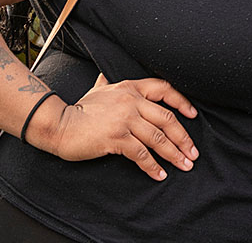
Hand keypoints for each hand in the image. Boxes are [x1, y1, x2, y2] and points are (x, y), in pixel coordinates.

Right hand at [34, 74, 198, 180]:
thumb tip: (104, 75)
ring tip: (184, 165)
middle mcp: (131, 101)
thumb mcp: (96, 90)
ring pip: (158, 138)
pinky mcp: (116, 138)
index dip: (182, 102)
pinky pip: (141, 154)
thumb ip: (106, 84)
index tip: (193, 116)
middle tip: (192, 153)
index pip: (165, 89)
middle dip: (183, 138)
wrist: (58, 124)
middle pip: (167, 119)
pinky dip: (153, 166)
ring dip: (174, 154)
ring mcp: (124, 119)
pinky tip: (160, 175)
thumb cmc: (79, 109)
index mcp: (130, 88)